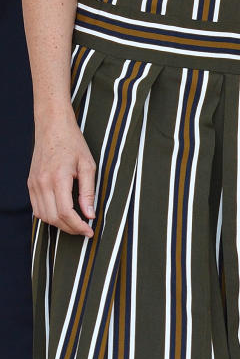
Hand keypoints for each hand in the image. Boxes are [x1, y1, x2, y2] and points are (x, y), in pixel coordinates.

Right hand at [28, 111, 96, 237]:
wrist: (52, 127)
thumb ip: (88, 191)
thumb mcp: (88, 164)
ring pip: (43, 216)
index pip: (66, 212)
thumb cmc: (73, 143)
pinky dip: (48, 215)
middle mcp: (42, 184)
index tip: (89, 231)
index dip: (78, 226)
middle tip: (84, 229)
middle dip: (70, 228)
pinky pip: (37, 208)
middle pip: (54, 218)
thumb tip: (90, 214)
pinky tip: (61, 214)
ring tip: (75, 223)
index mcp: (58, 178)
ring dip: (59, 224)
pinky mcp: (30, 184)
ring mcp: (34, 184)